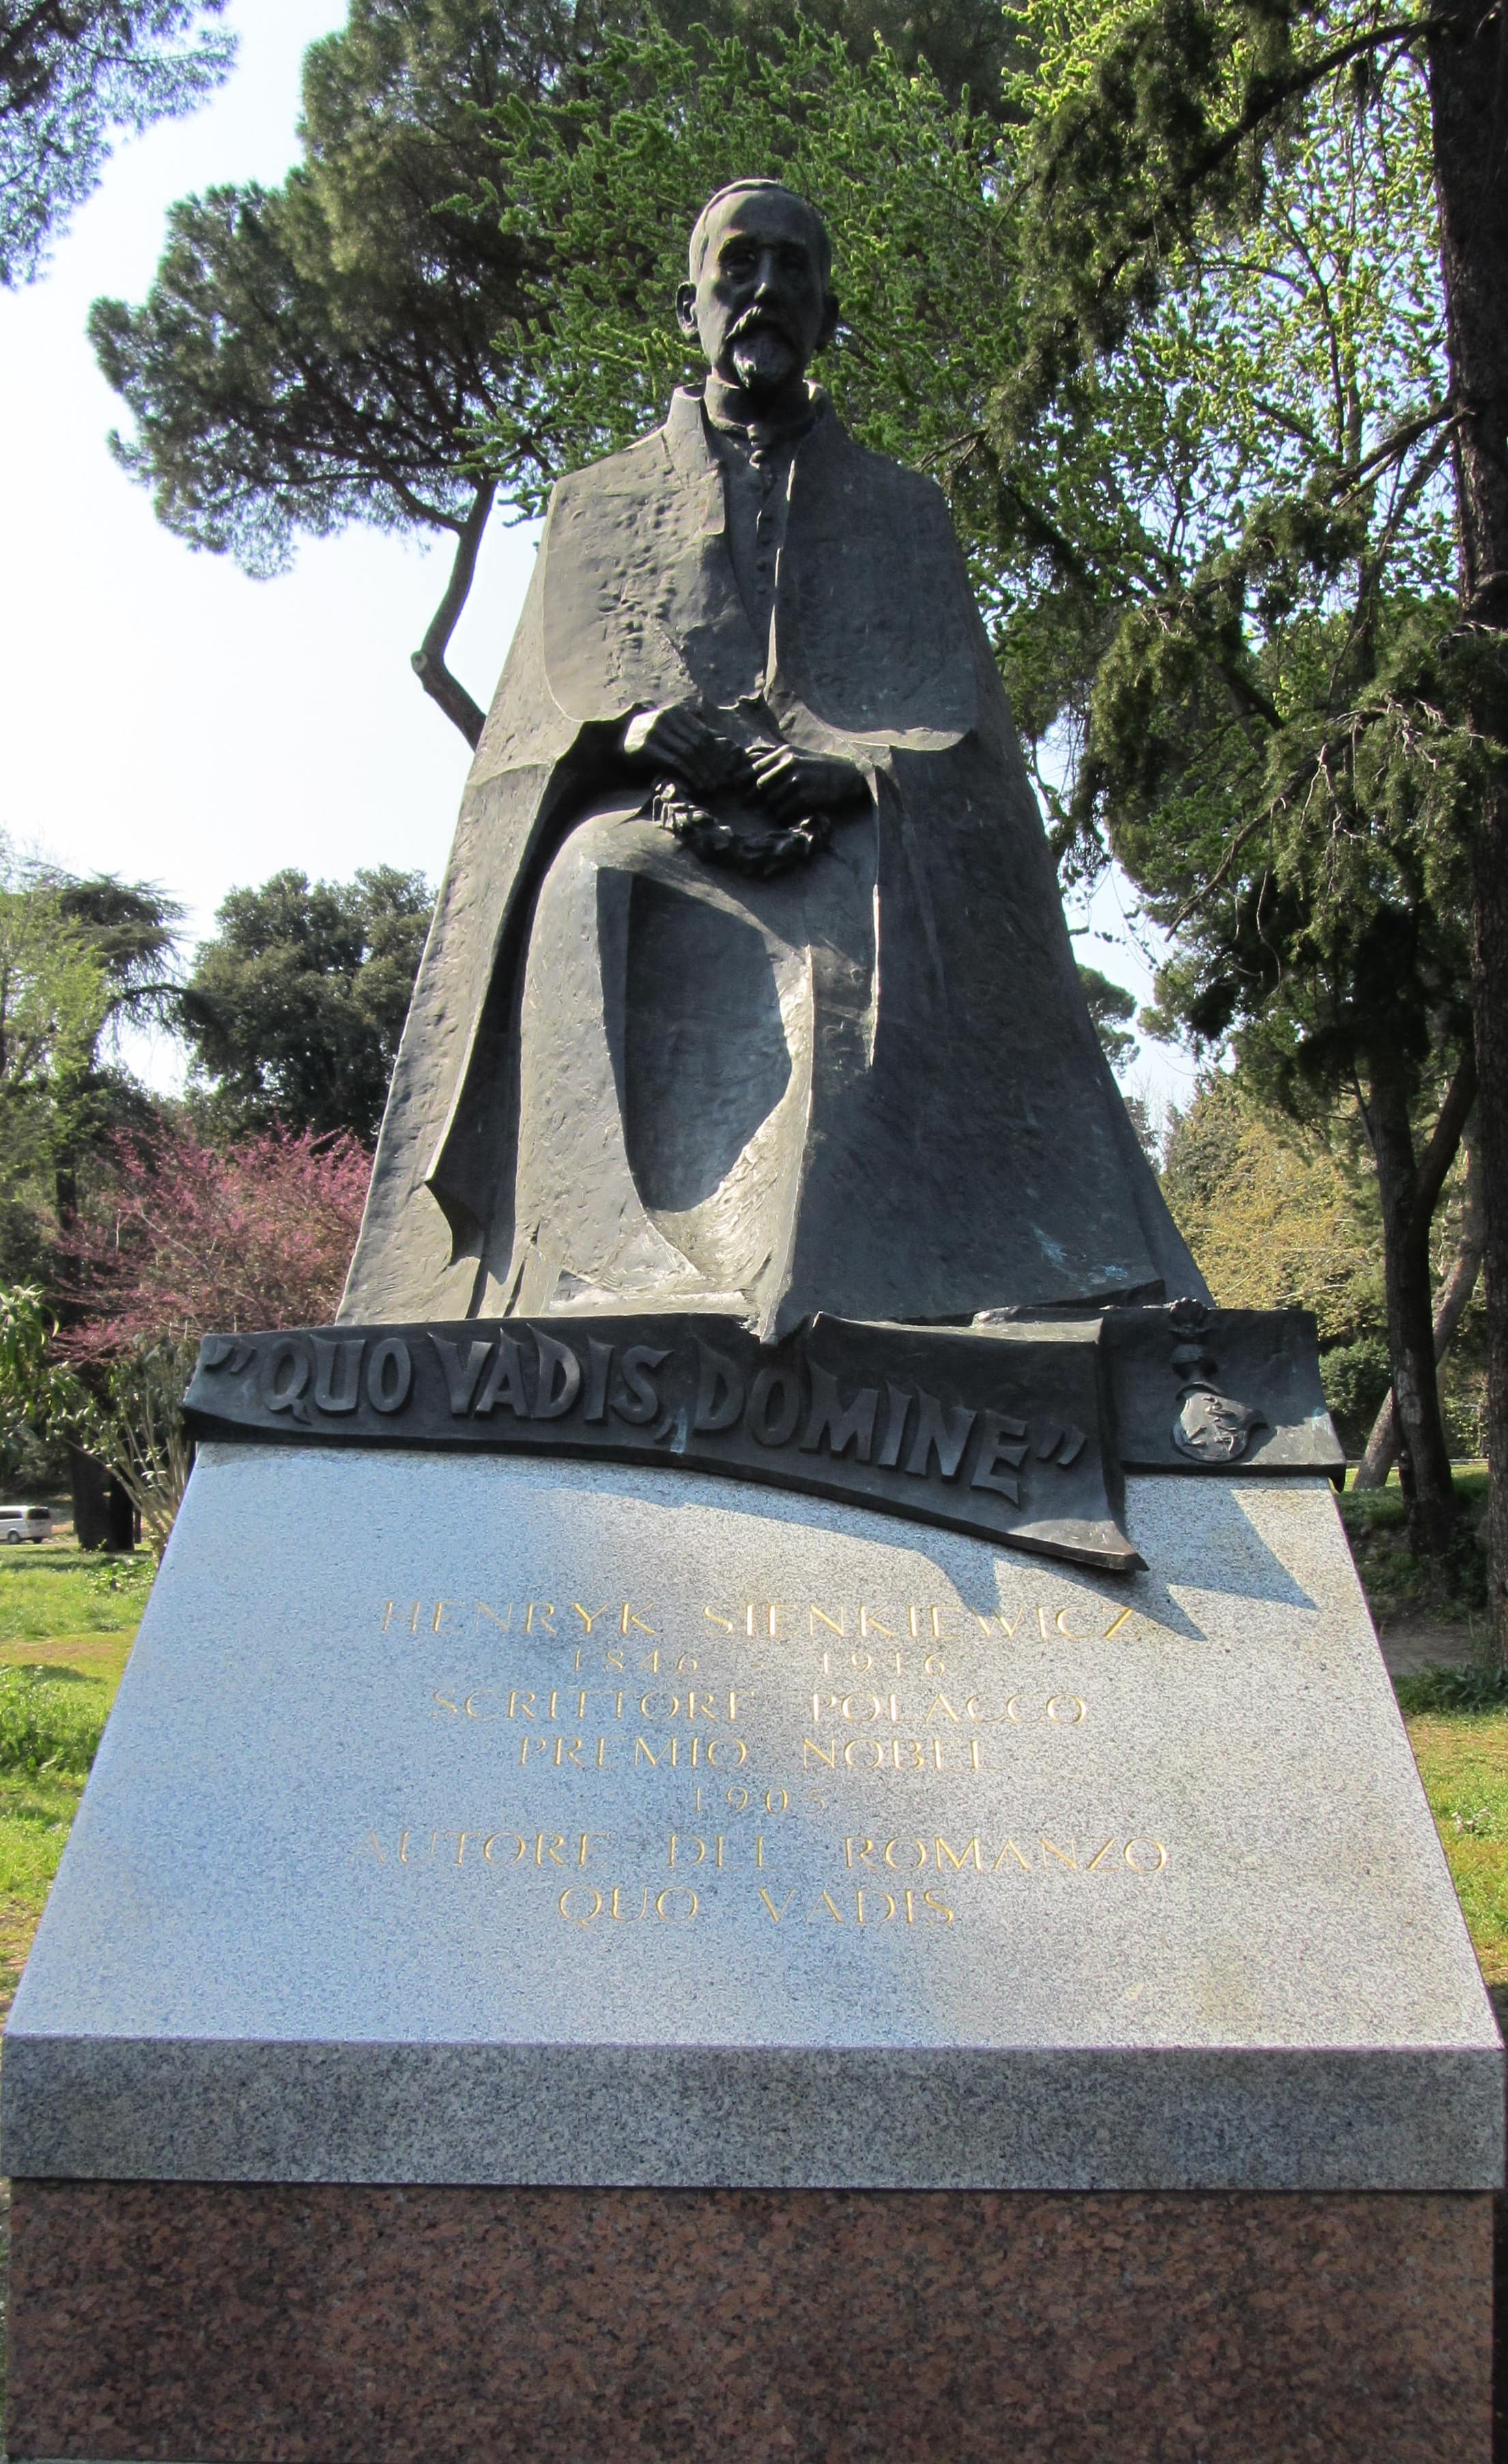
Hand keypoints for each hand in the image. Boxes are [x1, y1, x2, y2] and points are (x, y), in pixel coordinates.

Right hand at [622, 706, 754, 800]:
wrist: (620, 744)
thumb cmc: (651, 740)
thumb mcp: (671, 730)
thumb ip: (690, 732)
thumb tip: (720, 739)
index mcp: (675, 711)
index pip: (703, 732)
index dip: (715, 752)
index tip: (722, 768)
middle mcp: (665, 717)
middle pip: (697, 743)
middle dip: (710, 764)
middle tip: (719, 780)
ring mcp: (655, 730)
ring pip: (688, 753)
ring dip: (701, 772)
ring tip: (709, 785)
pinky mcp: (647, 746)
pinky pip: (674, 762)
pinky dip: (688, 774)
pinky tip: (694, 784)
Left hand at [749, 745, 866, 821]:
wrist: (850, 776)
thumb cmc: (820, 768)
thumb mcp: (798, 755)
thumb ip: (774, 756)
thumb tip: (746, 756)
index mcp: (784, 752)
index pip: (754, 767)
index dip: (743, 780)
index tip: (739, 789)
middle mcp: (788, 763)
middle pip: (760, 786)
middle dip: (755, 798)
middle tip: (750, 806)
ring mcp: (797, 779)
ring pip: (771, 802)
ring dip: (773, 810)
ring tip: (782, 810)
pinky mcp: (804, 796)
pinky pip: (783, 813)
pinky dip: (784, 818)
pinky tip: (792, 816)